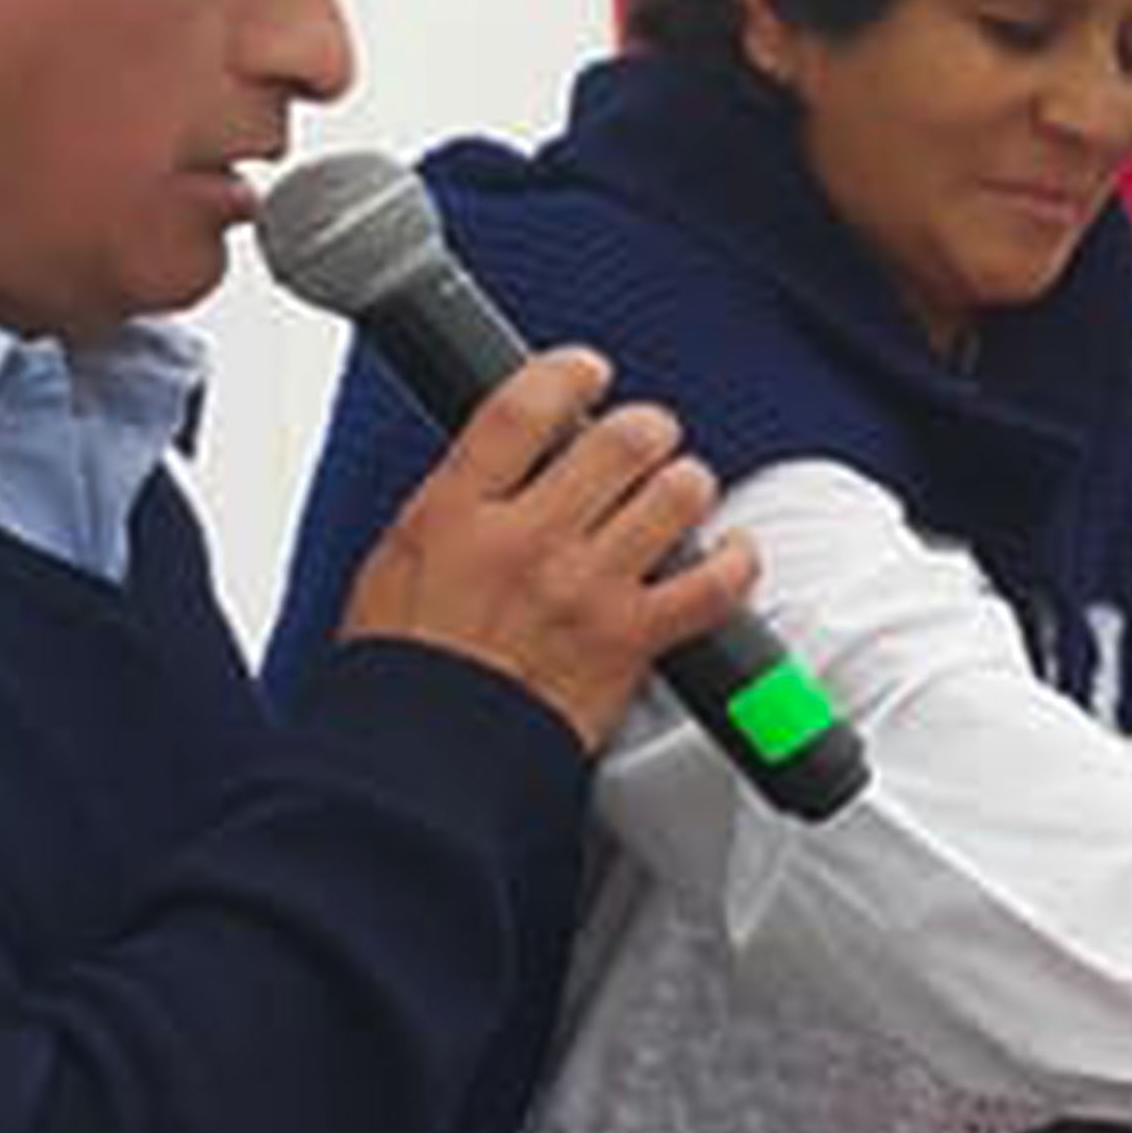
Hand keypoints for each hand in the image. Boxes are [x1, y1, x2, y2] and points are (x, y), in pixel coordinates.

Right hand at [328, 348, 756, 747]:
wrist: (424, 762)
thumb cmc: (404, 672)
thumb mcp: (394, 561)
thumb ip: (455, 506)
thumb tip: (500, 465)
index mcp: (457, 512)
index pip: (524, 408)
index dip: (567, 373)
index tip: (585, 370)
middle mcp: (527, 540)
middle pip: (620, 441)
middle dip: (644, 429)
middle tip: (643, 438)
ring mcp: (586, 588)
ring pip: (675, 495)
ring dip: (687, 484)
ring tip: (677, 491)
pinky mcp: (630, 640)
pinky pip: (713, 583)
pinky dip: (736, 561)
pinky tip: (731, 553)